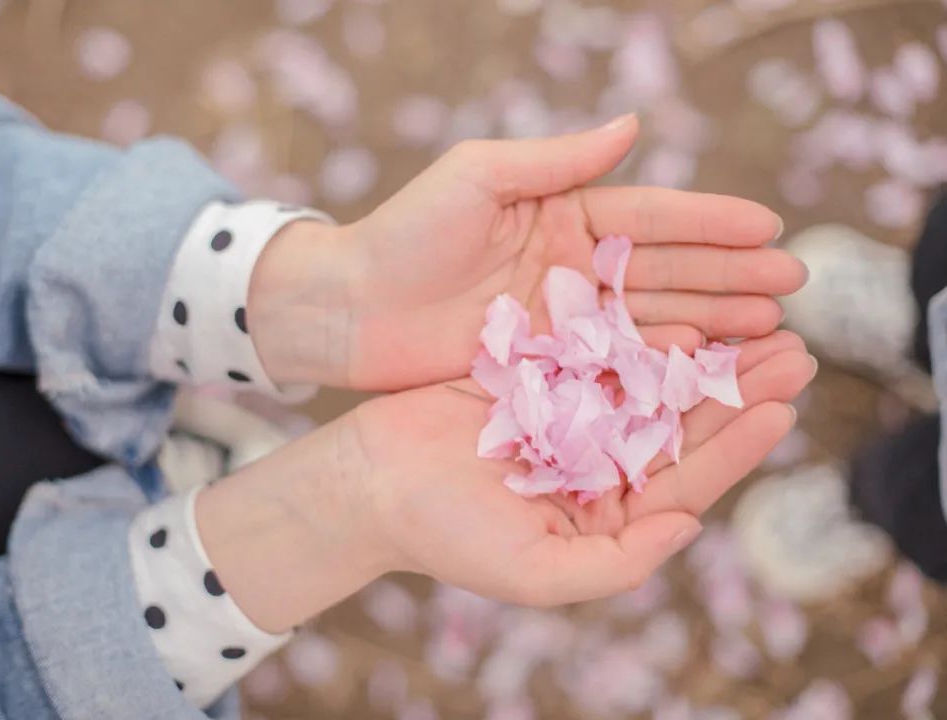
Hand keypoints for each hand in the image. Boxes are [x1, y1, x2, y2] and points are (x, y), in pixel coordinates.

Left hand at [250, 115, 806, 390]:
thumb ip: (556, 160)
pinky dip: (663, 367)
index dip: (711, 223)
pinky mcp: (546, 366)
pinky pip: (615, 366)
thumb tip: (634, 125)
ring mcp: (562, 320)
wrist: (349, 309)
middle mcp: (572, 268)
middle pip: (666, 271)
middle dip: (730, 276)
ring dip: (713, 323)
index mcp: (562, 215)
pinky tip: (709, 368)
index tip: (769, 226)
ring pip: (652, 320)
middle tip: (792, 287)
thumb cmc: (405, 233)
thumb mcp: (479, 178)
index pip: (652, 217)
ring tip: (770, 330)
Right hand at [350, 331, 814, 604]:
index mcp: (603, 514)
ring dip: (702, 352)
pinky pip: (601, 349)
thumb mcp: (536, 572)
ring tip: (757, 318)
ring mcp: (571, 417)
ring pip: (649, 382)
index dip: (735, 448)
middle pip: (679, 425)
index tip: (783, 410)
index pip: (684, 483)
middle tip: (795, 350)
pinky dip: (639, 328)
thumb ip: (617, 562)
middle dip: (736, 390)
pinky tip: (678, 302)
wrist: (370, 481)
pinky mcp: (541, 376)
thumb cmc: (445, 534)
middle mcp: (596, 464)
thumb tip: (688, 528)